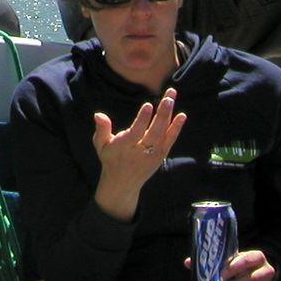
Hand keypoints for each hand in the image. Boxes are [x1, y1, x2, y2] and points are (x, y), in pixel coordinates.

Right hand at [90, 89, 185, 219]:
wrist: (122, 184)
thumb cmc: (110, 158)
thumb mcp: (100, 145)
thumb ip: (102, 129)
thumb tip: (98, 114)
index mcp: (124, 148)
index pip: (135, 133)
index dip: (142, 120)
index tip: (148, 105)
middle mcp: (140, 152)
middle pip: (154, 132)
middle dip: (162, 114)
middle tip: (168, 98)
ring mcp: (153, 155)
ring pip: (163, 133)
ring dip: (170, 115)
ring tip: (172, 96)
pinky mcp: (160, 156)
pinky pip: (170, 140)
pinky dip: (176, 128)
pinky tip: (182, 115)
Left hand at [212, 249, 275, 280]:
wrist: (254, 271)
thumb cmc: (238, 264)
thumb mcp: (231, 258)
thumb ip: (213, 260)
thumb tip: (189, 262)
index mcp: (257, 257)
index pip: (249, 260)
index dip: (235, 267)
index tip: (222, 274)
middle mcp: (266, 272)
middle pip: (254, 279)